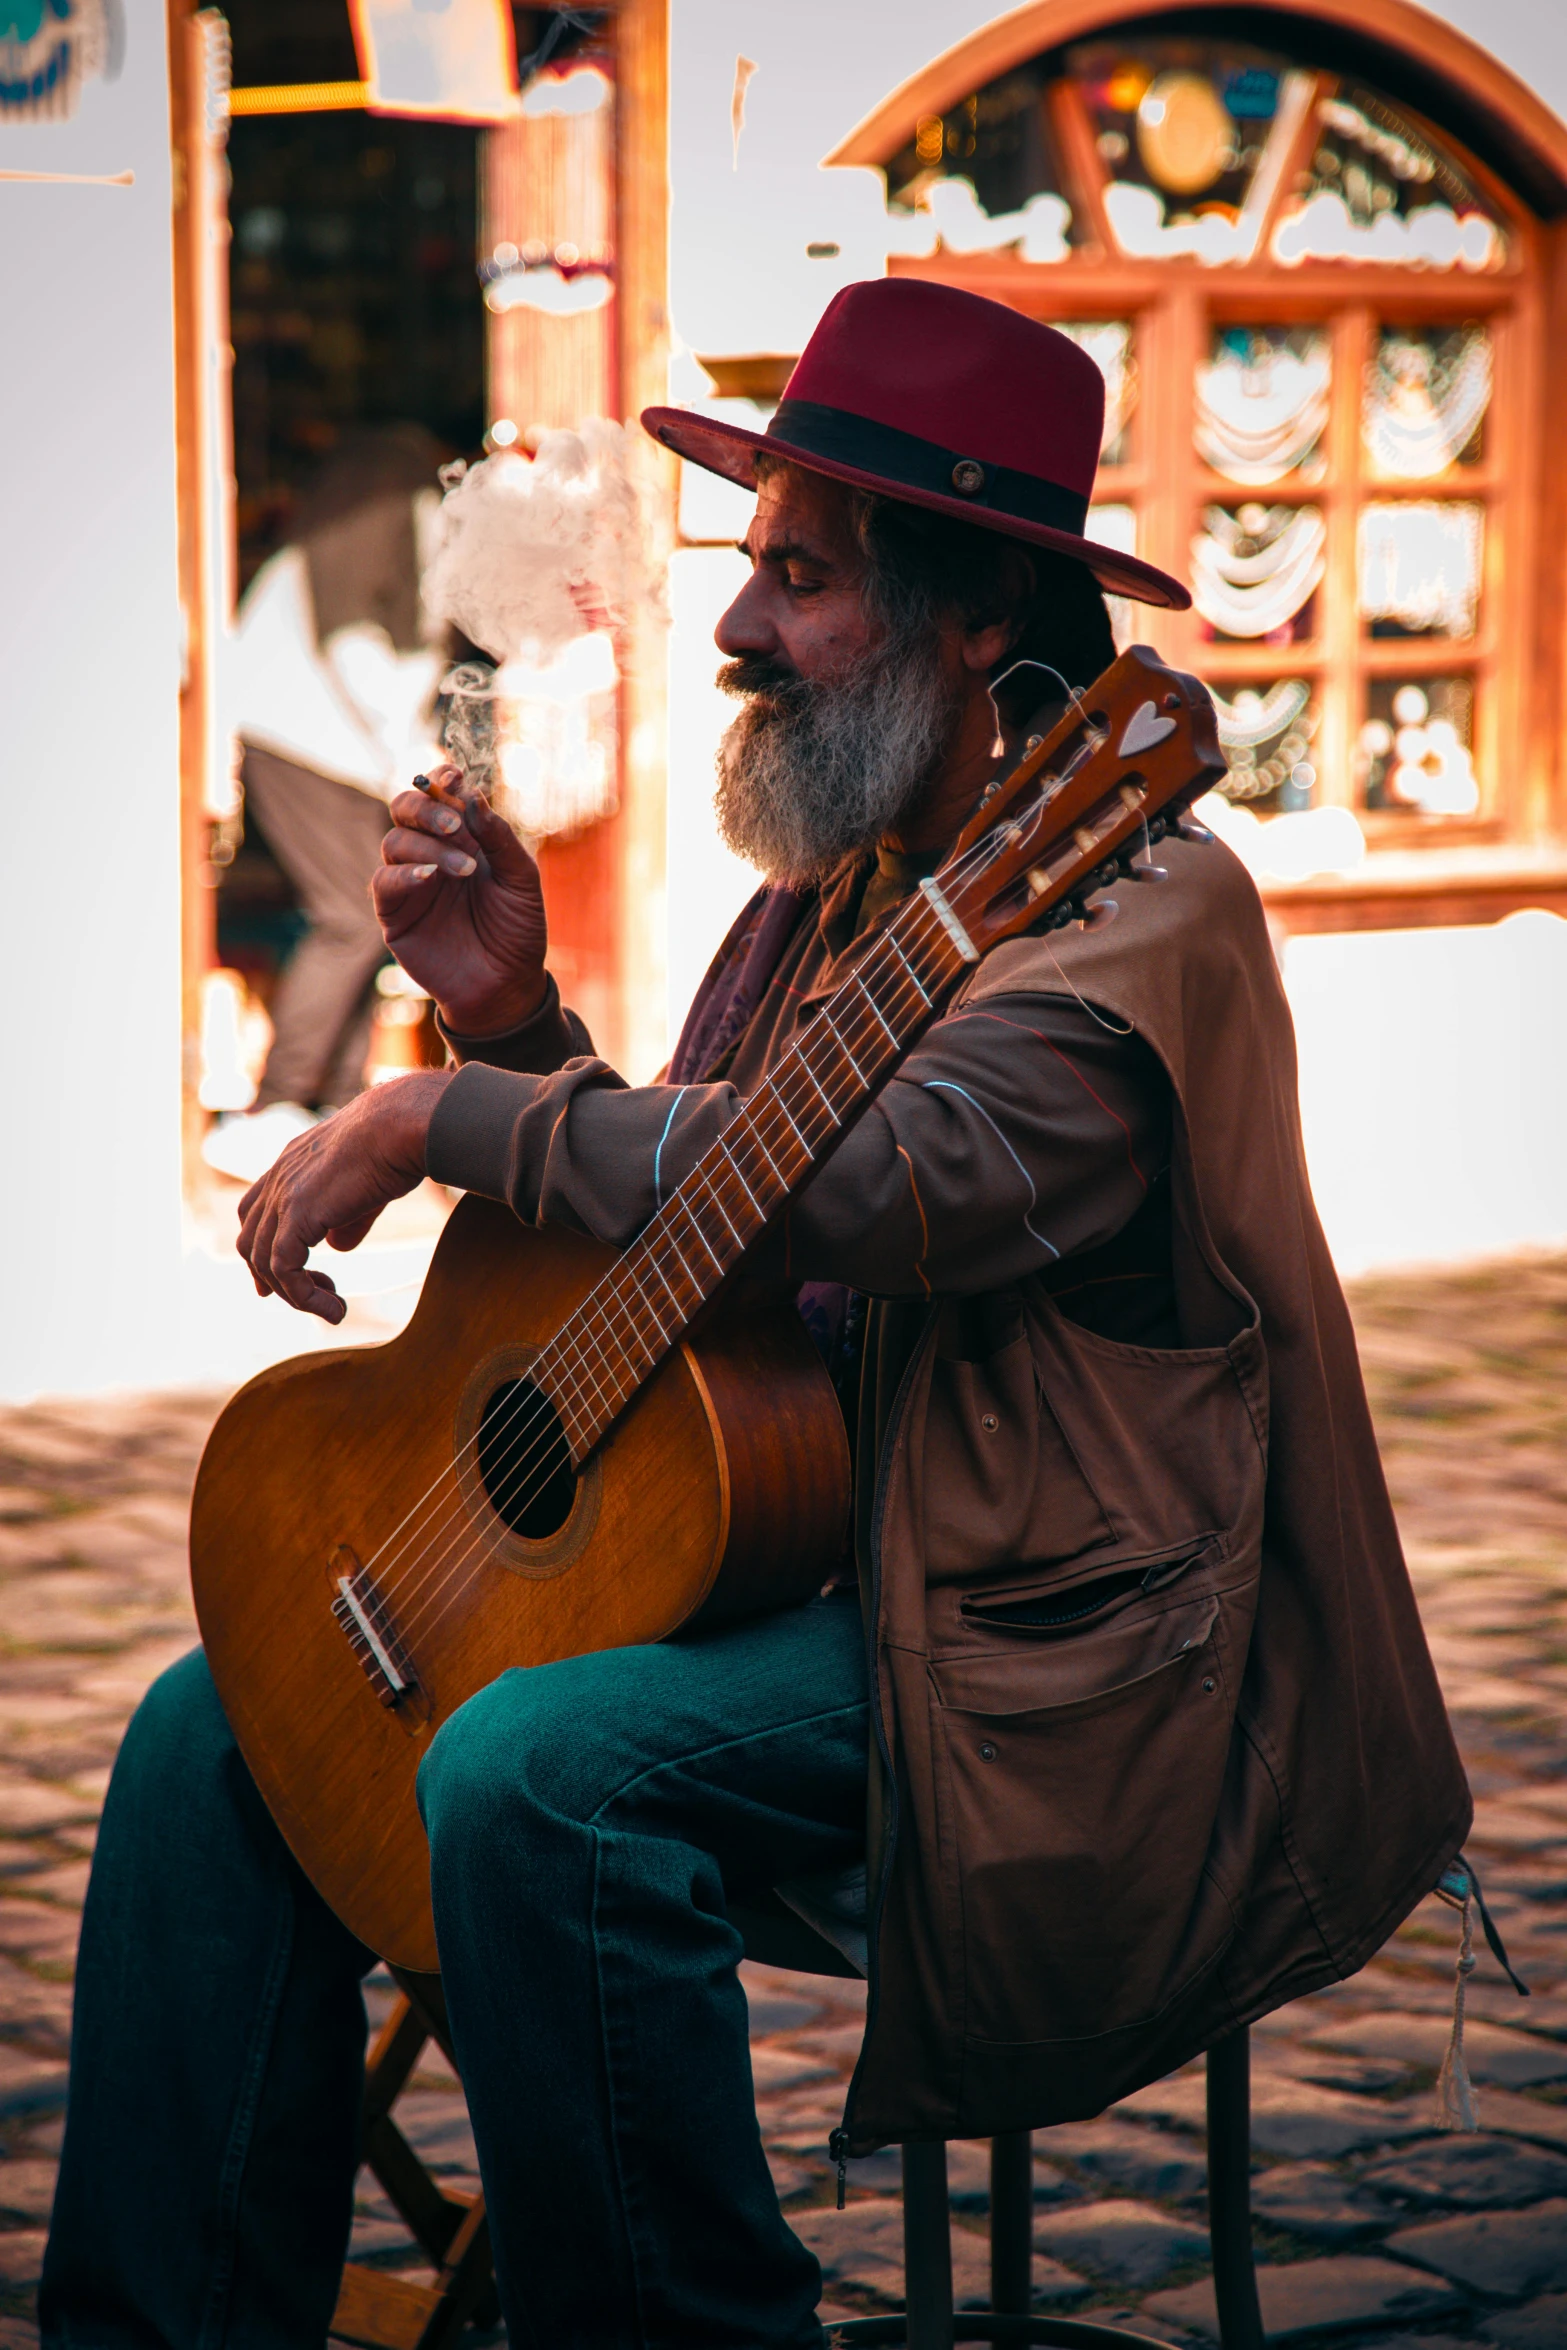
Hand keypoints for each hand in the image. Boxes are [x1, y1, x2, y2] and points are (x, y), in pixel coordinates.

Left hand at [237, 1072, 450, 1322]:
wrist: (402, 1126)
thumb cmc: (396, 1146)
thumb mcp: (366, 1187)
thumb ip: (346, 1218)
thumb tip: (337, 1247)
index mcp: (291, 1164)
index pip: (256, 1211)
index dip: (263, 1247)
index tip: (285, 1276)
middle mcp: (279, 1177)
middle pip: (251, 1239)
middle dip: (268, 1277)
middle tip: (299, 1300)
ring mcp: (283, 1195)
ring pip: (264, 1261)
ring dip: (294, 1294)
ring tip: (333, 1308)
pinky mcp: (297, 1213)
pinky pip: (284, 1268)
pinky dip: (303, 1297)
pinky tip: (335, 1308)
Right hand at [373, 765, 547, 1035]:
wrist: (506, 985)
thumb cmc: (517, 931)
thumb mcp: (521, 880)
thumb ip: (499, 838)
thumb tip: (475, 796)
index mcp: (461, 839)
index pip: (440, 796)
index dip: (442, 780)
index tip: (456, 774)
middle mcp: (430, 854)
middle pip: (405, 809)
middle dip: (426, 805)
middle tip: (454, 823)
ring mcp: (410, 882)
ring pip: (396, 842)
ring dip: (428, 846)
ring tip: (464, 869)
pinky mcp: (395, 913)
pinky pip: (385, 881)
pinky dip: (405, 874)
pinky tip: (431, 878)